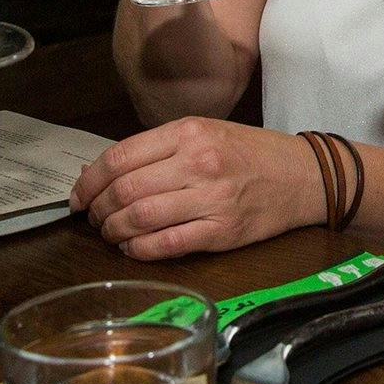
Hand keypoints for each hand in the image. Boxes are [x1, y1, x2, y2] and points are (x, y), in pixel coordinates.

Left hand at [69, 116, 325, 258]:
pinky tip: (133, 248)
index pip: (119, 158)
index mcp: (190, 132)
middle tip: (93, 219)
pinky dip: (139, 250)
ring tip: (111, 234)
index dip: (88, 181)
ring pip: (139, 219)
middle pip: (124, 190)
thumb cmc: (252, 153)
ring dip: (113, 232)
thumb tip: (101, 173)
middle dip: (97, 210)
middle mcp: (198, 162)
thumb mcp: (207, 133)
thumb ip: (159, 150)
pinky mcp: (222, 231)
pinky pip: (166, 245)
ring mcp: (211, 198)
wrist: (306, 175)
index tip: (78, 196)